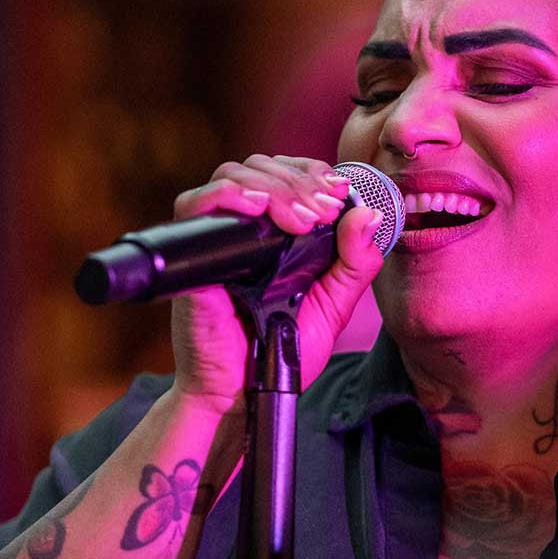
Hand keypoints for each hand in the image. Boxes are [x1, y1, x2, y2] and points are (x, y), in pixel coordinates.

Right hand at [167, 155, 384, 408]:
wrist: (243, 392)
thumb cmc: (282, 350)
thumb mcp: (335, 305)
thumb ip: (355, 262)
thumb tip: (367, 213)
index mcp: (276, 231)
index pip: (286, 173)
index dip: (311, 171)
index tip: (336, 191)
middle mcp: (244, 227)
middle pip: (261, 167)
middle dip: (299, 181)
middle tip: (322, 210)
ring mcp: (215, 238)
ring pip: (233, 175)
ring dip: (274, 187)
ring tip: (302, 220)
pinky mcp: (190, 256)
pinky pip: (194, 205)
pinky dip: (226, 196)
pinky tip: (257, 208)